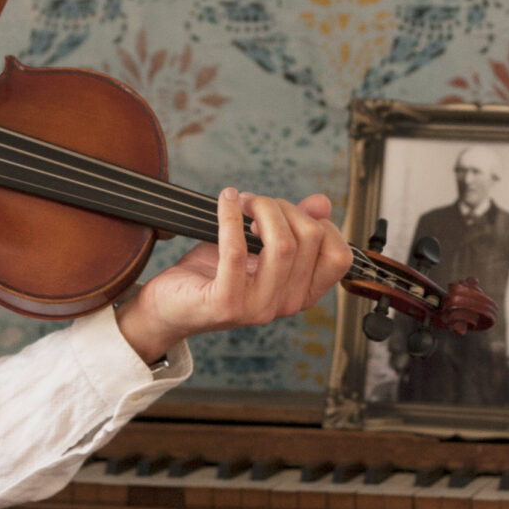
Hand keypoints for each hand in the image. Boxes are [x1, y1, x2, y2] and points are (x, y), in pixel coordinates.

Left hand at [115, 190, 352, 363]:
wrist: (169, 305)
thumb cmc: (213, 273)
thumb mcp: (259, 247)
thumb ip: (293, 226)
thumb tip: (323, 202)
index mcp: (300, 293)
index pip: (339, 256)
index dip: (321, 223)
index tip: (289, 211)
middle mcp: (286, 305)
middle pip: (310, 238)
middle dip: (282, 206)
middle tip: (253, 202)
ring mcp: (258, 307)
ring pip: (282, 243)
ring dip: (261, 208)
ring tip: (241, 202)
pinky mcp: (227, 303)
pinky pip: (236, 250)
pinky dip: (231, 216)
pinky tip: (226, 201)